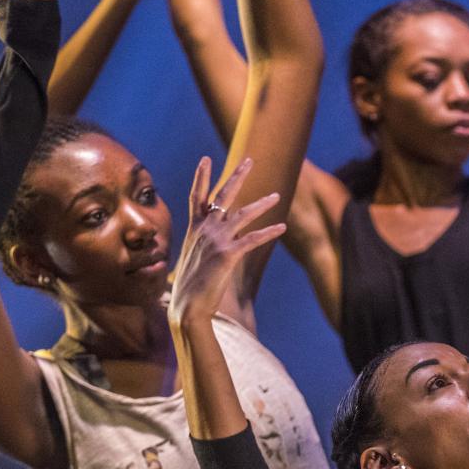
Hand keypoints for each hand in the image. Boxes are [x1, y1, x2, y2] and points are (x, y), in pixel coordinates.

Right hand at [168, 156, 284, 326]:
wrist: (187, 308)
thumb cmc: (190, 288)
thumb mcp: (192, 259)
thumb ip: (200, 244)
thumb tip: (207, 241)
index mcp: (194, 230)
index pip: (197, 197)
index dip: (202, 177)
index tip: (206, 159)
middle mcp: (204, 231)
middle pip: (222, 196)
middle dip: (237, 176)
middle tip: (249, 160)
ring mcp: (216, 241)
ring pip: (243, 215)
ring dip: (262, 204)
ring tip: (278, 196)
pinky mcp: (228, 254)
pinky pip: (253, 239)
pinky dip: (269, 232)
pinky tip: (282, 227)